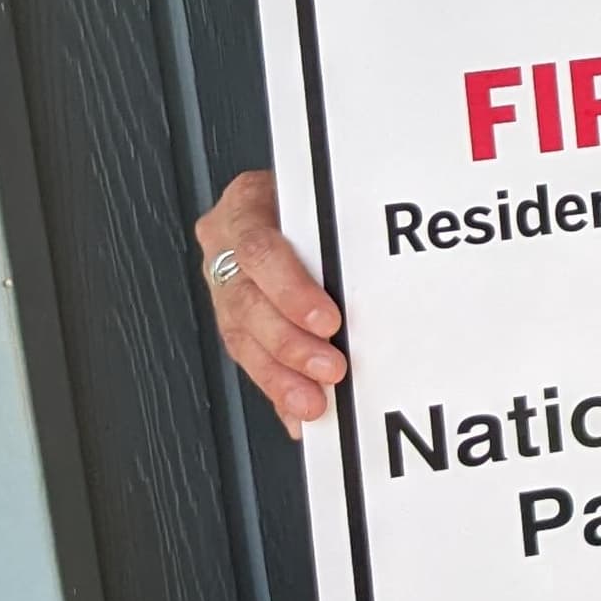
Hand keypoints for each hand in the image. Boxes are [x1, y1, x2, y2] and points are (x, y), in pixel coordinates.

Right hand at [195, 170, 343, 436]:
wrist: (290, 193)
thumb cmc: (315, 198)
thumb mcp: (322, 200)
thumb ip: (335, 234)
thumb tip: (380, 278)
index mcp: (247, 204)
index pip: (261, 250)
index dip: (291, 291)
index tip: (328, 321)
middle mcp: (225, 241)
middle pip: (248, 300)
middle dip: (290, 343)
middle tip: (329, 368)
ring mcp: (221, 277)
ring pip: (241, 334)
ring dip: (280, 375)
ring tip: (311, 401)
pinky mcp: (226, 311)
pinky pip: (245, 355)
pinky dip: (274, 385)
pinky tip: (293, 408)